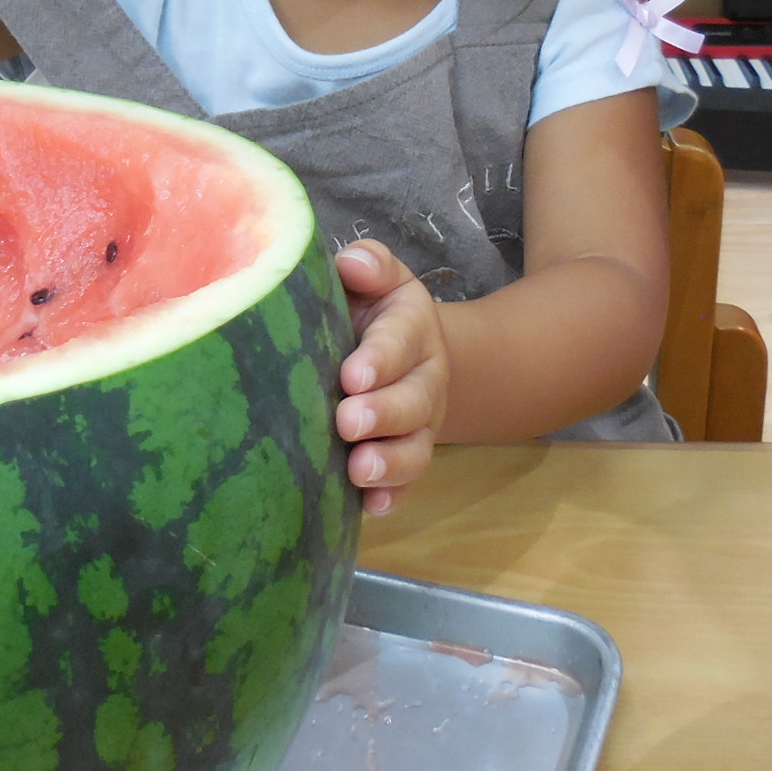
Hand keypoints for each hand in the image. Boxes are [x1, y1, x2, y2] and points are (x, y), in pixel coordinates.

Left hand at [332, 243, 449, 515]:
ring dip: (390, 462)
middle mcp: (424, 380)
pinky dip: (392, 496)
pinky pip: (407, 483)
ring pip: (415, 448)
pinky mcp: (406, 457)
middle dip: (383, 414)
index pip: (399, 342)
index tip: (351, 375)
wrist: (406, 352)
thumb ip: (369, 265)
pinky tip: (371, 507)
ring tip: (359, 470)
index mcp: (412, 330)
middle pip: (413, 401)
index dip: (379, 359)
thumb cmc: (370, 311)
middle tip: (347, 422)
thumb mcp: (377, 279)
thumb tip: (352, 263)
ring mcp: (419, 425)